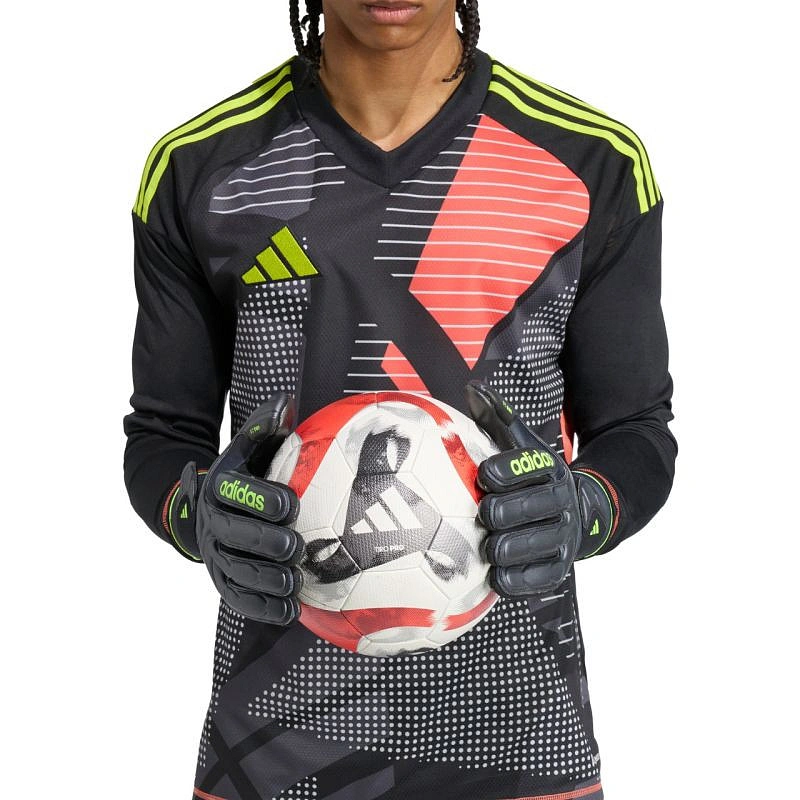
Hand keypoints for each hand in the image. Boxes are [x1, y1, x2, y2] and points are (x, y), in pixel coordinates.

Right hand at [168, 393, 304, 624]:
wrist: (213, 507)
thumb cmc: (248, 473)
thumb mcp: (252, 447)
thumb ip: (266, 427)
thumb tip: (286, 401)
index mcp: (221, 486)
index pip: (236, 493)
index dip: (261, 499)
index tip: (291, 503)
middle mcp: (213, 521)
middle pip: (234, 536)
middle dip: (264, 542)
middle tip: (294, 546)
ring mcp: (216, 554)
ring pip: (237, 571)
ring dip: (266, 580)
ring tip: (295, 582)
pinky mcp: (223, 581)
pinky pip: (239, 599)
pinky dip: (263, 607)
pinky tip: (290, 610)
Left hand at [465, 382, 614, 596]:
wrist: (585, 512)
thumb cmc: (536, 477)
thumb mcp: (524, 444)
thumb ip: (499, 417)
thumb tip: (472, 388)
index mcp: (548, 469)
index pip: (518, 467)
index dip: (495, 472)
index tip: (483, 475)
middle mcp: (558, 502)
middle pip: (513, 509)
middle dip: (490, 512)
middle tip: (481, 512)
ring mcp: (560, 537)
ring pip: (517, 547)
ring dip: (494, 546)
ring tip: (485, 542)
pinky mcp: (559, 569)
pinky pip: (527, 580)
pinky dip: (506, 577)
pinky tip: (495, 570)